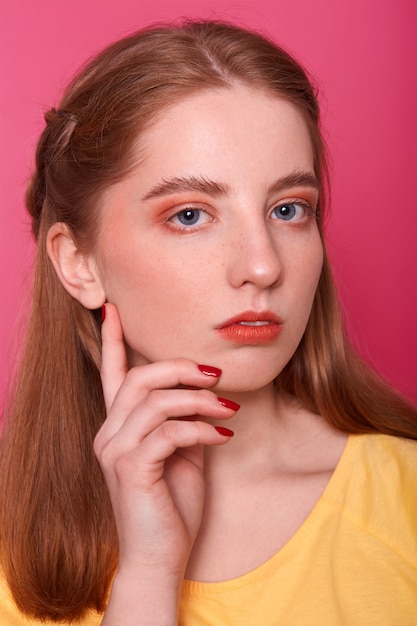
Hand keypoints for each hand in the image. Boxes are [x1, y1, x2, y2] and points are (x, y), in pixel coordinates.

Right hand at [95, 304, 237, 620]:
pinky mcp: (131, 468)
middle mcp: (109, 433)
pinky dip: (201, 430)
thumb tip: (206, 395)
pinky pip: (170, 431)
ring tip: (228, 410)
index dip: (111, 340)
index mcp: (119, 426)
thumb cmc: (172, 504)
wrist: (161, 558)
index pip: (110, 374)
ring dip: (199, 401)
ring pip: (156, 400)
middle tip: (216, 375)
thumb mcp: (182, 453)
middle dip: (181, 369)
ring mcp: (115, 450)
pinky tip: (222, 438)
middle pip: (139, 378)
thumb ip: (183, 420)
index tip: (111, 308)